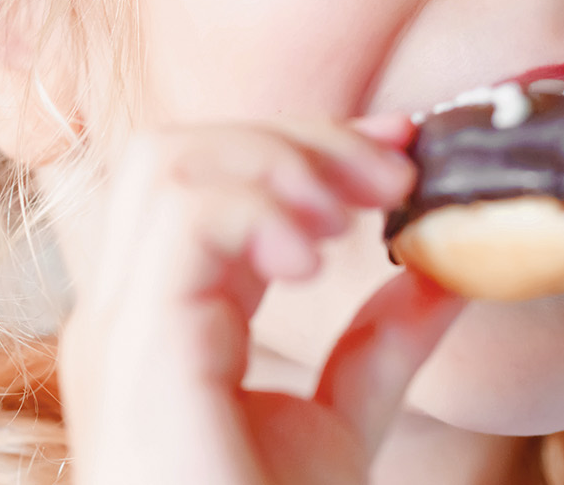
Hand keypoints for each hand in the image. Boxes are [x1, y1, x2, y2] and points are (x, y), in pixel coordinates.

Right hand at [59, 113, 463, 484]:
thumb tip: (445, 270)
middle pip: (175, 151)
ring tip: (352, 217)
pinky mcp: (138, 352)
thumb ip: (381, 342)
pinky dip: (257, 209)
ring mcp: (118, 330)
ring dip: (277, 163)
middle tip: (390, 176)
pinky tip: (318, 259)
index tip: (399, 154)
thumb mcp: (339, 424)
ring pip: (166, 163)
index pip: (203, 183)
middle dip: (292, 139)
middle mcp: (122, 316)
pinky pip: (179, 222)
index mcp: (158, 323)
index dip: (301, 148)